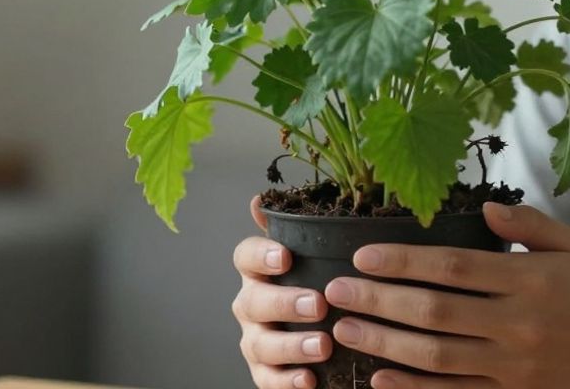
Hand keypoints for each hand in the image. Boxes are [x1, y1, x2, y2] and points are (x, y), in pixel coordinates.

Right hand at [231, 195, 332, 388]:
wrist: (320, 337)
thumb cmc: (314, 284)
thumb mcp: (313, 255)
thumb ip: (296, 229)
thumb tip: (258, 199)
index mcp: (259, 272)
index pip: (245, 256)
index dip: (261, 255)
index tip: (285, 257)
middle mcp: (250, 305)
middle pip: (253, 302)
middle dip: (284, 303)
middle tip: (318, 305)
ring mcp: (255, 340)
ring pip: (261, 344)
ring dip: (291, 346)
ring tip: (323, 345)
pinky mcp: (264, 373)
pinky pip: (268, 380)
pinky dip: (287, 382)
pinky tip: (309, 380)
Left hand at [321, 202, 569, 388]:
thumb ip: (528, 224)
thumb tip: (485, 207)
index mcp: (531, 279)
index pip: (455, 266)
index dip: (404, 260)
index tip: (362, 255)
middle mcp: (519, 323)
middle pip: (435, 312)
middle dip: (378, 302)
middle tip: (334, 292)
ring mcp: (513, 366)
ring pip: (436, 356)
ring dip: (383, 343)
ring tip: (343, 330)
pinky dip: (413, 388)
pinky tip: (378, 376)